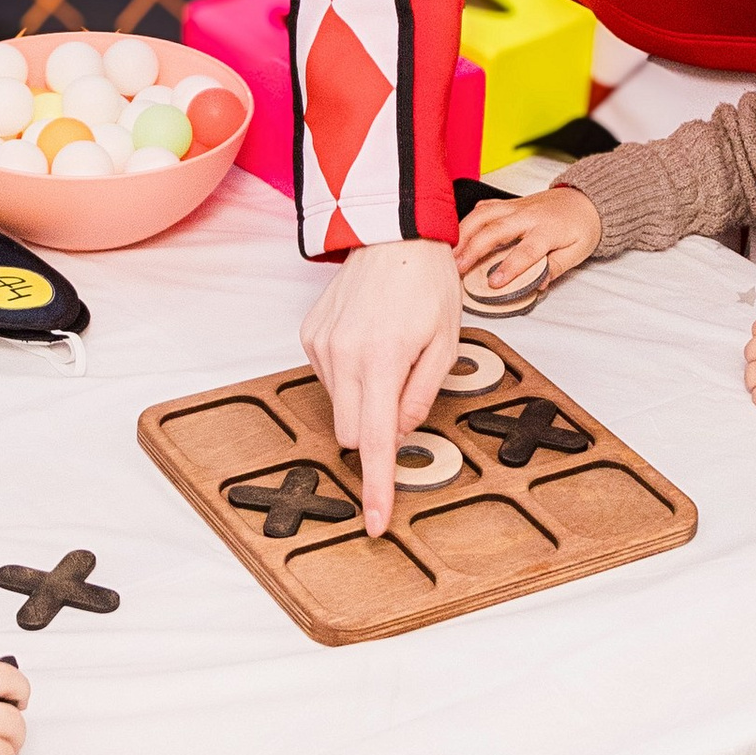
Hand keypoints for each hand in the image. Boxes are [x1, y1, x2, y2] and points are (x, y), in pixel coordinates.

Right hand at [301, 239, 463, 537]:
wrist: (392, 234)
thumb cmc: (427, 284)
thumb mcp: (445, 343)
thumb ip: (421, 394)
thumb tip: (401, 431)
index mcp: (383, 361)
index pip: (375, 441)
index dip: (378, 486)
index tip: (376, 520)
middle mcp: (344, 356)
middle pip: (351, 432)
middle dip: (374, 431)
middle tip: (403, 394)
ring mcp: (322, 345)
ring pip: (339, 406)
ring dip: (363, 399)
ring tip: (388, 354)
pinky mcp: (310, 335)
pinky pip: (329, 377)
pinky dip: (350, 375)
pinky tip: (369, 341)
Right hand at [456, 185, 602, 305]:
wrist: (584, 199)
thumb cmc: (580, 227)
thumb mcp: (577, 252)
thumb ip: (556, 268)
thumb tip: (539, 284)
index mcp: (548, 229)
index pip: (526, 251)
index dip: (509, 267)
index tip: (493, 283)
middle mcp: (528, 215)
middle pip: (496, 230)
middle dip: (473, 249)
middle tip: (457, 268)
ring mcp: (516, 207)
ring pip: (483, 215)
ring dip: (463, 233)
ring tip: (450, 253)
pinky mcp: (508, 203)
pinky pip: (484, 208)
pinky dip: (468, 219)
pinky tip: (456, 233)